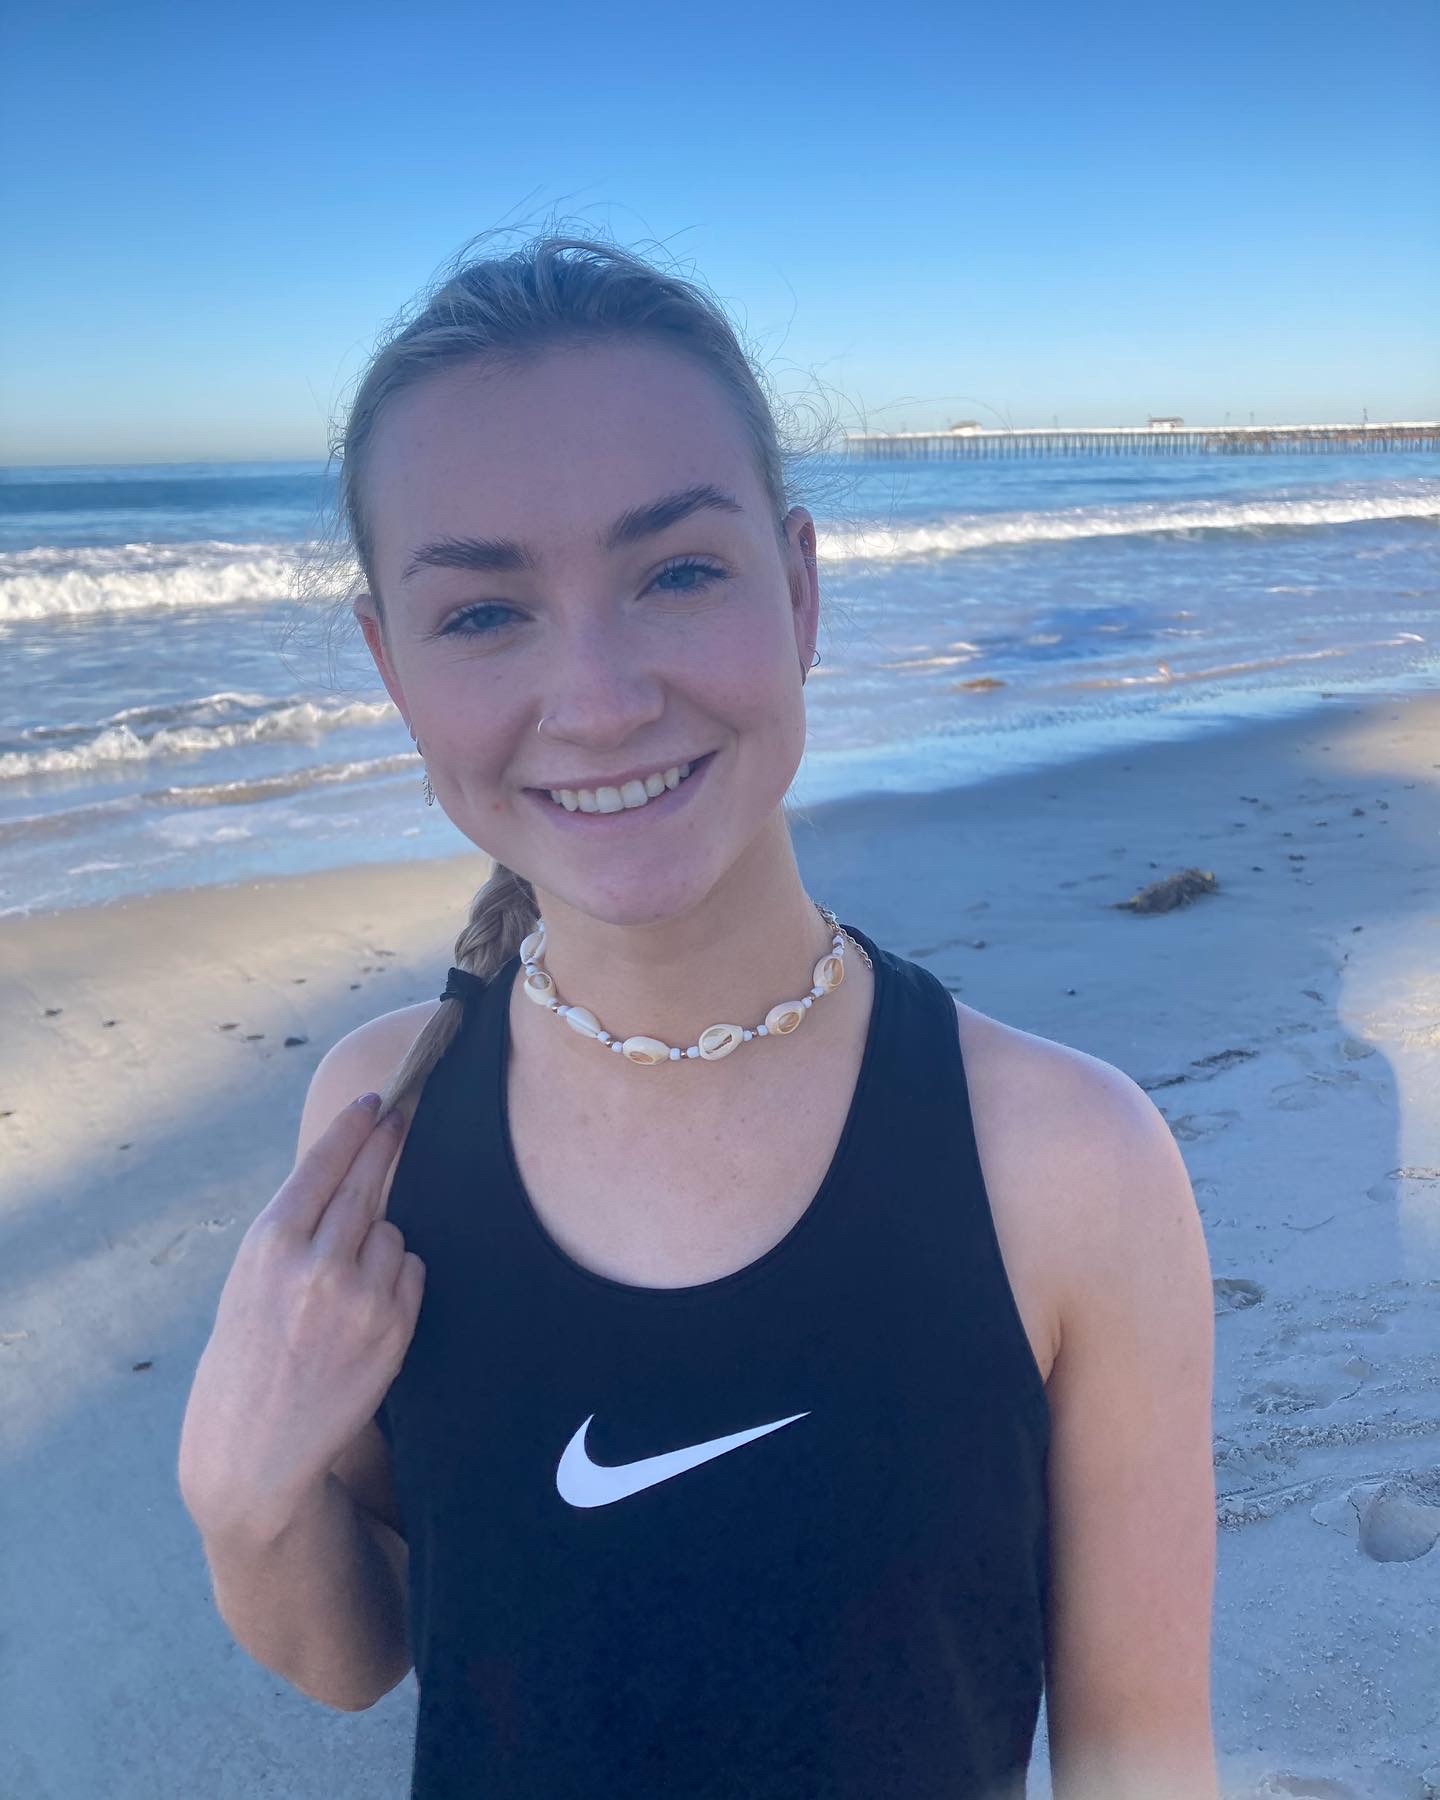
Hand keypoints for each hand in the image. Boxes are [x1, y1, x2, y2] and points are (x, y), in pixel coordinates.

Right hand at [177, 1095, 423, 1540]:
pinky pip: (410, 1272)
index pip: (323, 1166)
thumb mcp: (247, 1282)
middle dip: (386, 1144)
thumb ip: (293, 1232)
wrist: (253, 1451)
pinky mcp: (393, 1330)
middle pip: (368, 1183)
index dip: (353, 1127)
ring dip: (380, 1241)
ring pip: (392, 1230)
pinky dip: (397, 1279)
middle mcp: (316, 1265)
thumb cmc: (244, 1359)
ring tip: (344, 1286)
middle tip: (404, 1114)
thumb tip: (345, 1175)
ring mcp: (360, 1298)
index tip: (376, 1099)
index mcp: (269, 1246)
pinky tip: (366, 1311)